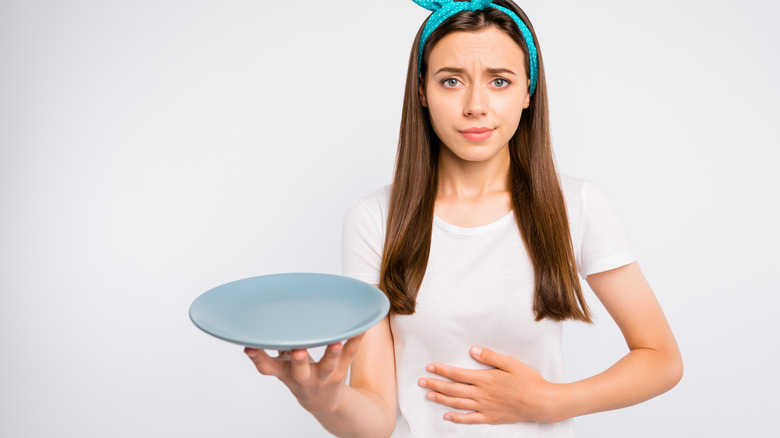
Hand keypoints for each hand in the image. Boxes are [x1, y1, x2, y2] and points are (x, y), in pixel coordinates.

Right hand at [244, 333, 364, 414]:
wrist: (323, 402)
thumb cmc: (299, 377)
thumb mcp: (283, 367)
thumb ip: (274, 349)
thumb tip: (263, 323)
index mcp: (285, 374)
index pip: (267, 368)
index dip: (258, 358)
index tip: (249, 347)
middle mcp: (304, 378)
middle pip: (300, 370)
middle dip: (298, 360)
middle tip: (297, 350)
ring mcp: (324, 376)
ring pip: (328, 364)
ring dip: (331, 353)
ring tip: (335, 342)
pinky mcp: (341, 371)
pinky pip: (350, 354)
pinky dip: (355, 341)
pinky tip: (361, 328)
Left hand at [418, 346, 561, 423]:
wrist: (542, 402)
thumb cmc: (529, 381)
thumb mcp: (511, 363)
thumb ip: (490, 357)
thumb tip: (473, 350)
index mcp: (485, 379)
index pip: (457, 374)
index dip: (441, 370)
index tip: (429, 367)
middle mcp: (482, 394)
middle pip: (452, 389)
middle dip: (435, 385)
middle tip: (421, 382)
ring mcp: (485, 407)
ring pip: (458, 404)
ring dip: (441, 400)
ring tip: (428, 396)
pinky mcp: (491, 418)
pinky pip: (470, 419)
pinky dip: (457, 418)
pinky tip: (447, 416)